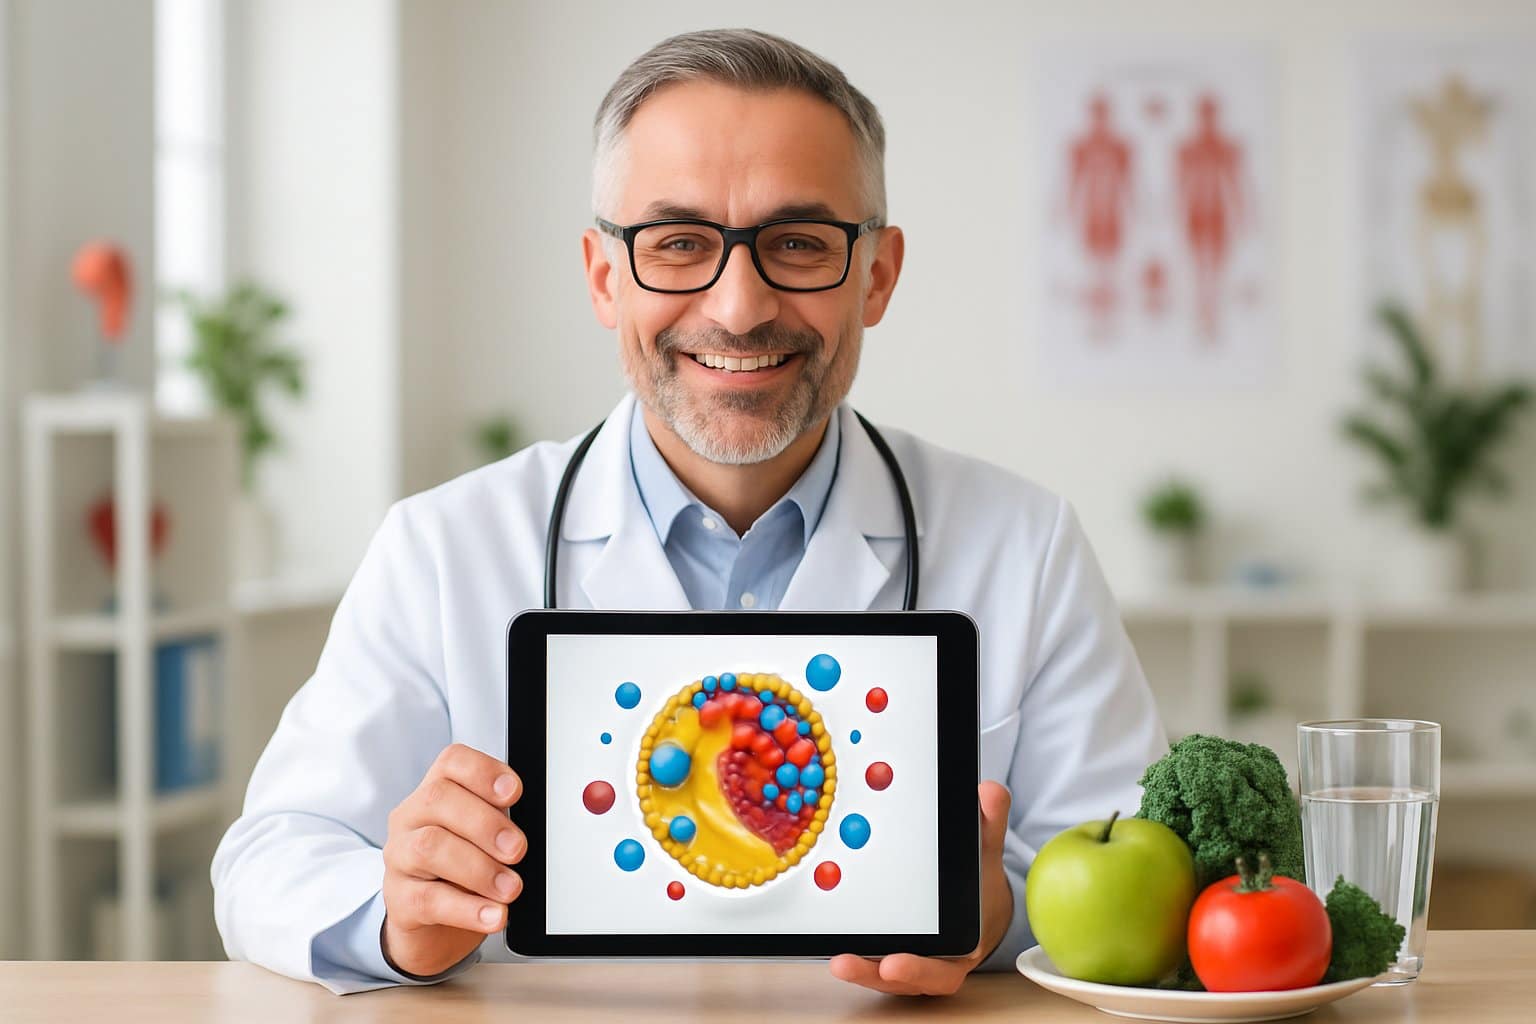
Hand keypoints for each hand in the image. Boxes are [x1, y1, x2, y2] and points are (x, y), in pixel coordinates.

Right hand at [381, 743, 525, 976]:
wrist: (433, 926)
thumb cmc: (465, 872)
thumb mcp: (485, 841)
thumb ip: (504, 827)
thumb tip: (538, 832)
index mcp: (437, 793)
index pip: (452, 763)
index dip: (483, 772)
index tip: (514, 793)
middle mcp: (412, 818)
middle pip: (438, 799)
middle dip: (485, 823)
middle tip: (518, 850)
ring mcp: (399, 858)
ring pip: (429, 847)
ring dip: (479, 868)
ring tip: (511, 888)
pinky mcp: (398, 899)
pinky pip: (428, 900)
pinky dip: (467, 909)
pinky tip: (493, 914)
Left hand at [830, 782, 1012, 995]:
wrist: (977, 902)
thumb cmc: (978, 882)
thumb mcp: (986, 854)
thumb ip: (989, 827)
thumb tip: (989, 793)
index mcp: (961, 948)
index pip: (940, 971)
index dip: (917, 970)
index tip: (893, 963)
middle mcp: (933, 962)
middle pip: (903, 980)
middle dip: (874, 974)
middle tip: (847, 963)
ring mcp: (908, 959)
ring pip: (880, 974)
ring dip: (858, 969)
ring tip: (836, 959)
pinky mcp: (885, 951)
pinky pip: (868, 957)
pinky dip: (851, 951)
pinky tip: (827, 939)